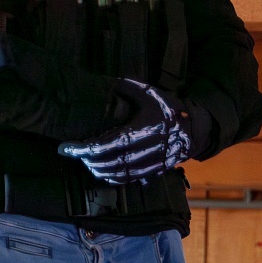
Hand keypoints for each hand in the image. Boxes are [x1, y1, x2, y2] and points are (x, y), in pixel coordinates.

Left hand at [57, 79, 190, 183]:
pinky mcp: (154, 171)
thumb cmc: (167, 109)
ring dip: (98, 170)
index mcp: (143, 129)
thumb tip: (104, 83)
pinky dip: (113, 178)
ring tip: (86, 162)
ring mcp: (152, 163)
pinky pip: (129, 179)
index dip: (85, 148)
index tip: (67, 148)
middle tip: (75, 153)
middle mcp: (147, 149)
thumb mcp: (149, 93)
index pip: (107, 144)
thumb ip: (126, 88)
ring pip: (118, 173)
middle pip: (110, 161)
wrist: (194, 128)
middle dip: (88, 160)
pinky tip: (102, 172)